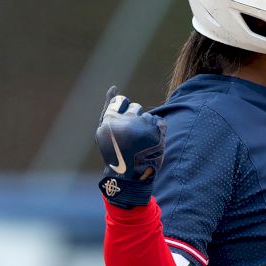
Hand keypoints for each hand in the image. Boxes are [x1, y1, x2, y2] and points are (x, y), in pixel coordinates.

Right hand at [95, 86, 165, 208]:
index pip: (121, 101)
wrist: (128, 177)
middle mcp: (126, 120)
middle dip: (135, 119)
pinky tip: (152, 142)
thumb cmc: (114, 152)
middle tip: (132, 138)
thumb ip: (109, 107)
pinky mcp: (158, 133)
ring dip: (147, 126)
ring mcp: (143, 127)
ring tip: (141, 143)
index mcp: (110, 119)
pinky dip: (159, 130)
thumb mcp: (105, 130)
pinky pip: (161, 122)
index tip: (123, 125)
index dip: (122, 111)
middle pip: (135, 107)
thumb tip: (114, 88)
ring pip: (148, 116)